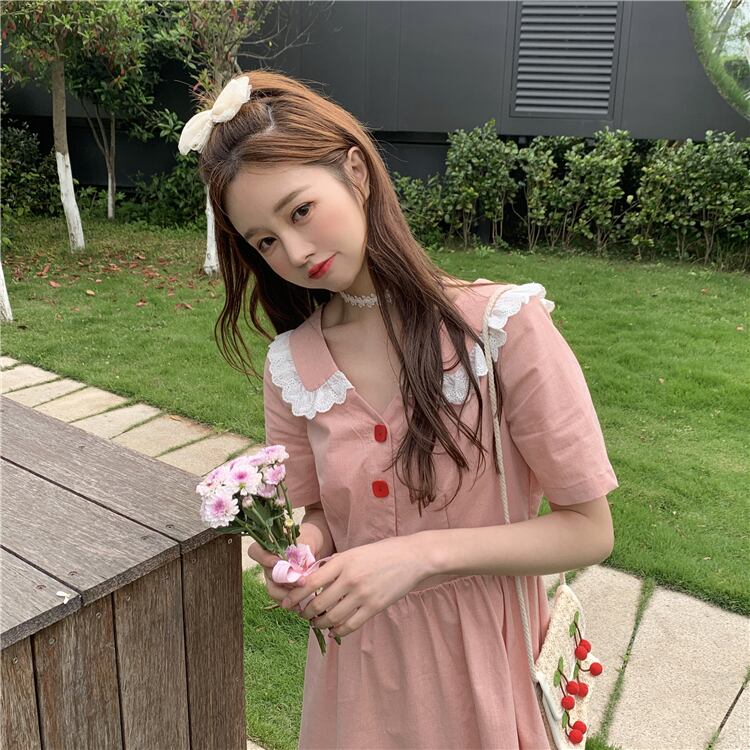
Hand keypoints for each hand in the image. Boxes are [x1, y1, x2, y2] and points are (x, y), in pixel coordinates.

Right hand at [247, 526, 320, 612]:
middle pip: (269, 575)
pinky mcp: (282, 590)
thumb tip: (300, 567)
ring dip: (288, 595)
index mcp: (269, 548)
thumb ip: (301, 551)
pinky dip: (293, 603)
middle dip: (286, 580)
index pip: (255, 552)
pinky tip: (304, 605)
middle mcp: (268, 565)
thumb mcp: (307, 540)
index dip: (263, 559)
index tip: (277, 562)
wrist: (315, 547)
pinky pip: (283, 600)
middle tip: (302, 582)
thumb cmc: (308, 539)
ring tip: (304, 596)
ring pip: (273, 591)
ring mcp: (273, 578)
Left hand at [278, 535, 428, 637]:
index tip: (286, 602)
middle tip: (302, 614)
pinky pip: (351, 625)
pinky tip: (333, 631)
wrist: (412, 557)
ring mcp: (363, 595)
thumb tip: (313, 578)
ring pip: (332, 617)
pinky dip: (338, 631)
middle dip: (306, 612)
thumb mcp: (355, 552)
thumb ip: (335, 565)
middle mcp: (350, 579)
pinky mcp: (375, 607)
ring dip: (320, 623)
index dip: (295, 595)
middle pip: (319, 603)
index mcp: (343, 561)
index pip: (311, 582)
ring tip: (316, 623)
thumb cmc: (382, 551)